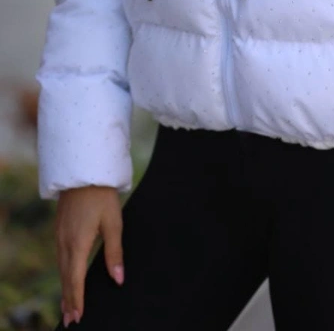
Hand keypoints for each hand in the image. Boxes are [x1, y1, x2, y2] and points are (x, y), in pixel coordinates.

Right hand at [55, 185, 124, 325]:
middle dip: (69, 299)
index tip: (79, 316)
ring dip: (65, 288)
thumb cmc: (102, 196)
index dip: (78, 298)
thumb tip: (118, 278)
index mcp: (78, 243)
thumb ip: (114, 252)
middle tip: (71, 320)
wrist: (84, 171)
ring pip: (61, 268)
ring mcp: (60, 235)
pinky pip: (60, 257)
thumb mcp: (114, 223)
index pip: (76, 278)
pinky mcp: (60, 229)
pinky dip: (63, 273)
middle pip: (66, 277)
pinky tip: (66, 277)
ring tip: (68, 306)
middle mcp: (65, 242)